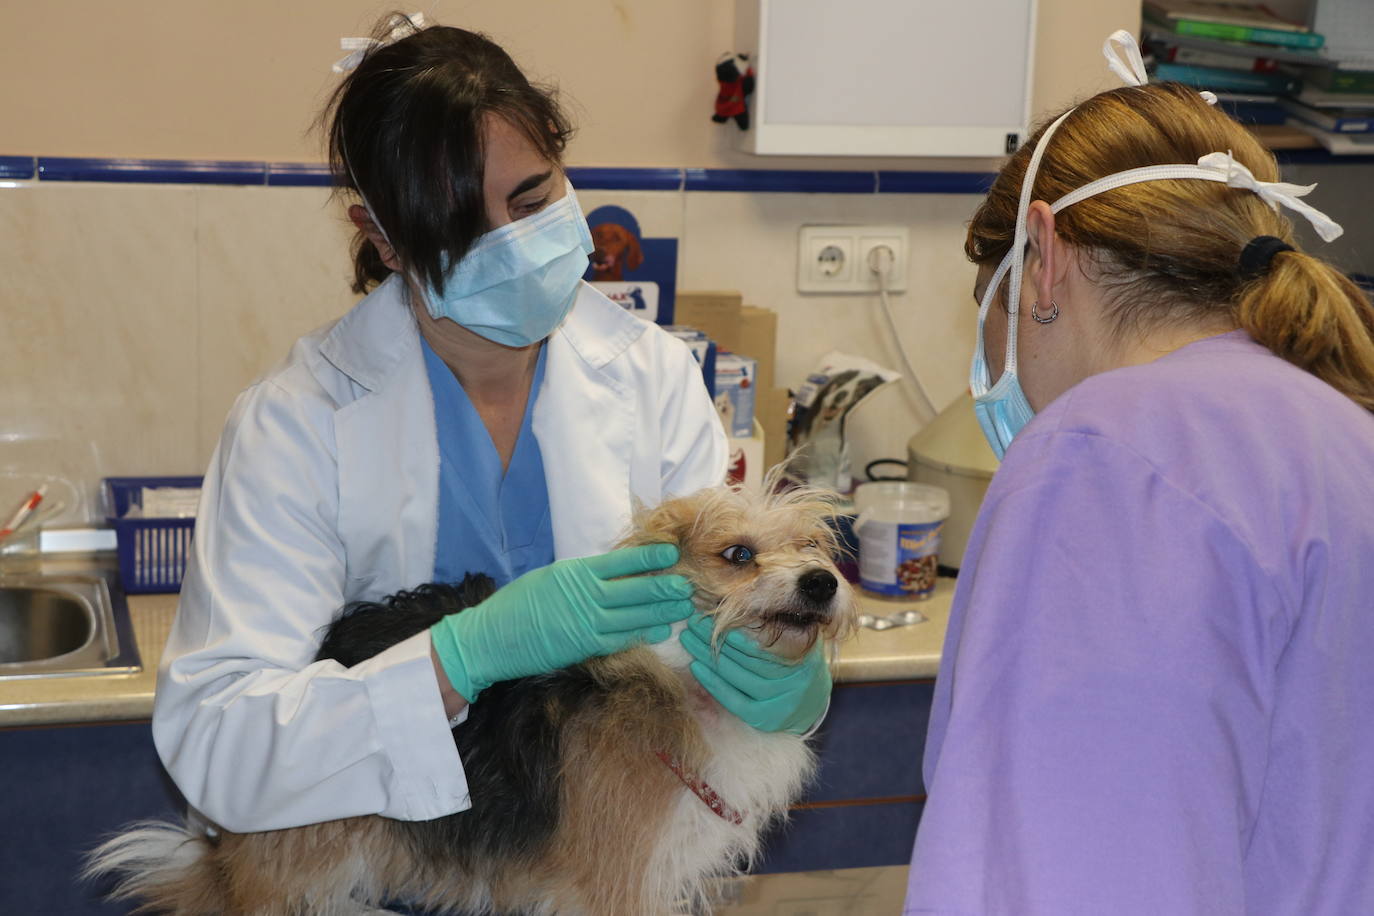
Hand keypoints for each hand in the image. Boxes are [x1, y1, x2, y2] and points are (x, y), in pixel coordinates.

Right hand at [430, 544, 692, 702]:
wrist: (492, 638)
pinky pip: (621, 638)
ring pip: (635, 615)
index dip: (651, 556)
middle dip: (666, 586)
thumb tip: (614, 573)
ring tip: (683, 607)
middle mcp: (586, 596)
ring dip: (662, 611)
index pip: (622, 561)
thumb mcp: (550, 578)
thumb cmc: (518, 604)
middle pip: (636, 589)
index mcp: (577, 572)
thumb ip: (582, 577)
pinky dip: (642, 633)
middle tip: (689, 583)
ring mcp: (587, 623)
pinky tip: (660, 631)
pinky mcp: (585, 646)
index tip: (672, 552)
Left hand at [680, 615, 831, 734]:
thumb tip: (740, 608)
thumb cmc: (795, 662)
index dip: (733, 628)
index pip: (760, 641)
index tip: (710, 615)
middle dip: (715, 638)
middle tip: (692, 624)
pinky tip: (696, 667)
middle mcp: (793, 681)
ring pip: (736, 676)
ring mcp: (778, 702)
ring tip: (689, 640)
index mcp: (800, 656)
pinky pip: (732, 699)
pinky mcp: (764, 718)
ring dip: (709, 657)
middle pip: (745, 656)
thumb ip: (775, 628)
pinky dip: (712, 682)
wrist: (811, 703)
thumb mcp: (796, 641)